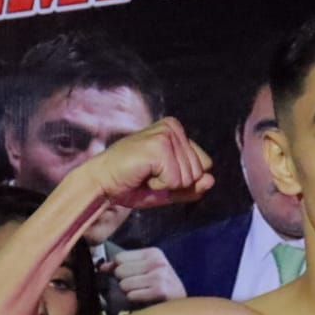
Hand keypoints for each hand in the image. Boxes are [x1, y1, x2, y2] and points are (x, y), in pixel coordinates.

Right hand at [81, 118, 213, 210]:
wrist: (102, 183)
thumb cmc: (131, 183)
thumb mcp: (167, 187)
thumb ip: (191, 186)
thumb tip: (211, 181)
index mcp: (176, 130)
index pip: (204, 164)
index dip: (182, 178)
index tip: (156, 173)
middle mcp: (173, 127)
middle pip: (199, 171)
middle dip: (175, 182)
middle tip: (148, 174)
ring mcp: (166, 135)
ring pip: (189, 177)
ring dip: (166, 184)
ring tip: (145, 173)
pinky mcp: (159, 146)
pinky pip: (176, 180)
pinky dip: (160, 186)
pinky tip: (143, 174)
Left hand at [103, 246, 186, 304]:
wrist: (183, 305)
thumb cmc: (161, 287)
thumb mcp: (145, 270)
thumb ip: (123, 265)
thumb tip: (102, 267)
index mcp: (153, 253)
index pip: (119, 258)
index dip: (118, 269)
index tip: (127, 276)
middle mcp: (157, 262)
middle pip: (120, 270)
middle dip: (124, 281)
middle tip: (138, 287)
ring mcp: (160, 276)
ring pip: (123, 284)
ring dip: (129, 292)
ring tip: (142, 293)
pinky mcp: (160, 291)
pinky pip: (131, 295)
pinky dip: (135, 299)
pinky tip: (145, 300)